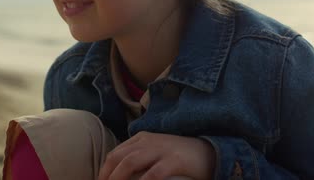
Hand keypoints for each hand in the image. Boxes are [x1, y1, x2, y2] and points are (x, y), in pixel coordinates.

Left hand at [98, 131, 215, 179]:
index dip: (104, 170)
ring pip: (131, 162)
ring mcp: (161, 150)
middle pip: (119, 157)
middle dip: (106, 174)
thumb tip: (117, 174)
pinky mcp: (175, 161)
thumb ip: (138, 158)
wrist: (209, 151)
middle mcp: (148, 142)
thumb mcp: (155, 151)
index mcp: (141, 139)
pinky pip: (154, 173)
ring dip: (117, 177)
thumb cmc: (178, 155)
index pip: (115, 154)